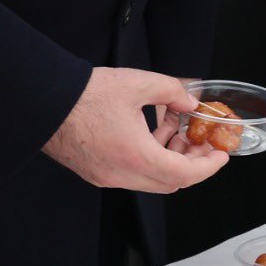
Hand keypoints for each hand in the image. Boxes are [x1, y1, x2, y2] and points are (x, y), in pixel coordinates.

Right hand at [42, 67, 227, 193]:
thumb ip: (171, 91)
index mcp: (136, 156)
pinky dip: (149, 158)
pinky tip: (151, 131)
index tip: (220, 155)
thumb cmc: (85, 95)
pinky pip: (132, 174)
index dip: (208, 167)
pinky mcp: (96, 172)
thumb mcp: (137, 83)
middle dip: (192, 163)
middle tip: (203, 143)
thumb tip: (189, 101)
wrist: (44, 102)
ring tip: (176, 129)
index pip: (183, 175)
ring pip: (150, 179)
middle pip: (170, 182)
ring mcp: (106, 177)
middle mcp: (121, 174)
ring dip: (169, 159)